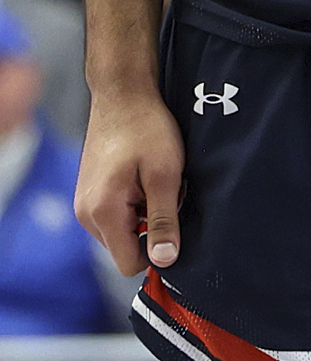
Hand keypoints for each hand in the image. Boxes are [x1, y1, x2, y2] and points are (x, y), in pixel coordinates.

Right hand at [77, 91, 185, 278]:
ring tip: (156, 184)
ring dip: (145, 216)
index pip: (128, 264)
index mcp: (103, 212)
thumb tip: (164, 260)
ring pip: (123, 232)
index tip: (176, 228)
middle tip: (167, 195)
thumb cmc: (147, 130)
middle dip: (152, 230)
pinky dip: (136, 205)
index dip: (157, 253)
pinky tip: (145, 180)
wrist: (122, 96)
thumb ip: (164, 220)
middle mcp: (86, 214)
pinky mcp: (90, 194)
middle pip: (125, 249)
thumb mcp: (165, 176)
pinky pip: (118, 216)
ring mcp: (85, 204)